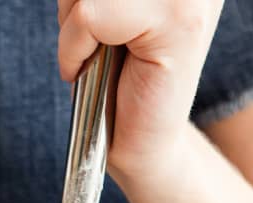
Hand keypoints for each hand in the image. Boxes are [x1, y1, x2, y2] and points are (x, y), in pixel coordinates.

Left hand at [57, 0, 222, 183]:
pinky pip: (93, 15)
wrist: (139, 140)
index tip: (94, 20)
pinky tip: (89, 69)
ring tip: (96, 48)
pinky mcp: (179, 24)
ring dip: (73, 21)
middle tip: (90, 33)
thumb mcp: (99, 6)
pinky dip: (74, 46)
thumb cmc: (112, 72)